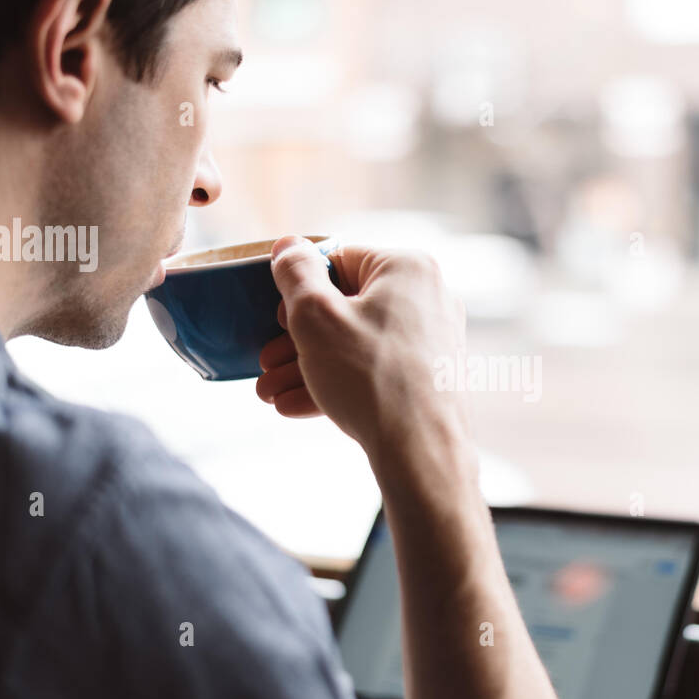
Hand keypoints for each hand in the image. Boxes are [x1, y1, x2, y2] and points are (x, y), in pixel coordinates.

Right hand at [256, 236, 470, 459]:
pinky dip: (338, 383)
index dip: (301, 288)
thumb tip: (289, 246)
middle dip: (296, 339)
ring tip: (269, 393)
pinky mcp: (430, 376)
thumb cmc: (370, 377)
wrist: (421, 452)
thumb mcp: (315, 316)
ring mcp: (433, 339)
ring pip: (356, 344)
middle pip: (347, 306)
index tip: (277, 319)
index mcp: (407, 268)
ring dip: (307, 366)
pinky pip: (376, 370)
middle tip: (264, 362)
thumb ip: (295, 273)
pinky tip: (295, 407)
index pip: (340, 260)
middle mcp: (428, 297)